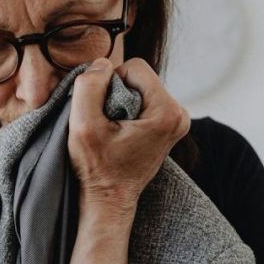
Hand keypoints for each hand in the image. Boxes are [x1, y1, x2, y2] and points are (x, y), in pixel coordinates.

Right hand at [67, 57, 190, 210]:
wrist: (109, 200)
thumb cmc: (97, 169)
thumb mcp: (83, 125)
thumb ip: (89, 85)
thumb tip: (102, 63)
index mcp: (168, 112)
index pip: (134, 66)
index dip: (110, 84)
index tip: (104, 114)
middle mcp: (180, 115)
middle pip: (139, 77)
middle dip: (116, 94)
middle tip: (108, 126)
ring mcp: (177, 121)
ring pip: (139, 88)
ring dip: (119, 103)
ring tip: (113, 133)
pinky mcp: (168, 126)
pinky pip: (142, 100)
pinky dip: (126, 112)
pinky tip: (119, 135)